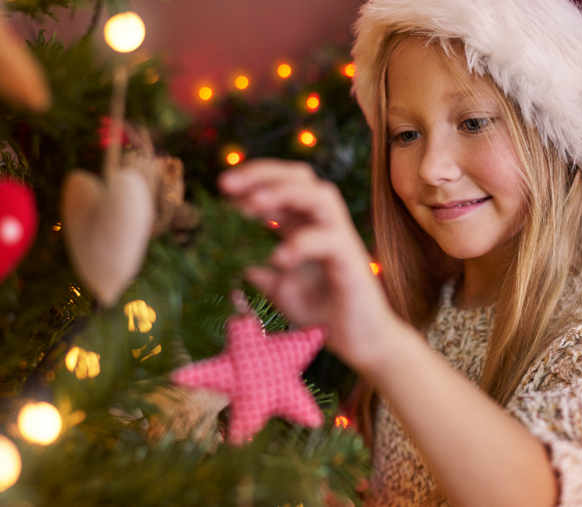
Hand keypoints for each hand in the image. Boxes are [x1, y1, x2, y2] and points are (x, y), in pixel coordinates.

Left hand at [219, 159, 399, 372]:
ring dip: (283, 194)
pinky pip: (329, 239)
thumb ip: (262, 274)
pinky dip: (301, 243)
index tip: (221, 188)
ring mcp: (341, 239)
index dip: (252, 179)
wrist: (360, 343)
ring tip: (250, 206)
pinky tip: (278, 259)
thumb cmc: (324, 315)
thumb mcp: (282, 291)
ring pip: (320, 196)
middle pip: (301, 176)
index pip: (282, 185)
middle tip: (227, 185)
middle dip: (263, 173)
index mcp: (305, 226)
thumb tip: (236, 263)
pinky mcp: (353, 261)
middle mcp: (324, 225)